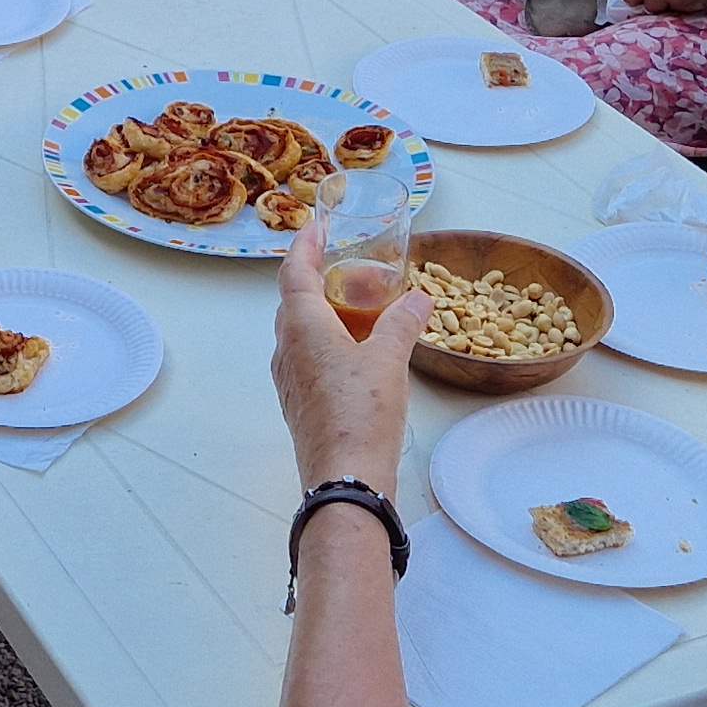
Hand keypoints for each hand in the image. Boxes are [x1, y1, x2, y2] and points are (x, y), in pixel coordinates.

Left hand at [270, 212, 426, 494]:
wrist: (344, 480)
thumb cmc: (361, 415)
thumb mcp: (389, 361)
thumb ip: (402, 323)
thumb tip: (419, 299)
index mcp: (302, 326)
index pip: (294, 272)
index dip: (304, 246)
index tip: (315, 227)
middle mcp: (287, 348)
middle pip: (293, 301)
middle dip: (315, 279)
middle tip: (344, 265)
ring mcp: (290, 379)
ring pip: (299, 332)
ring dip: (322, 313)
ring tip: (355, 307)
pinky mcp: (300, 403)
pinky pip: (307, 358)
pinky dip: (326, 342)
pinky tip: (354, 353)